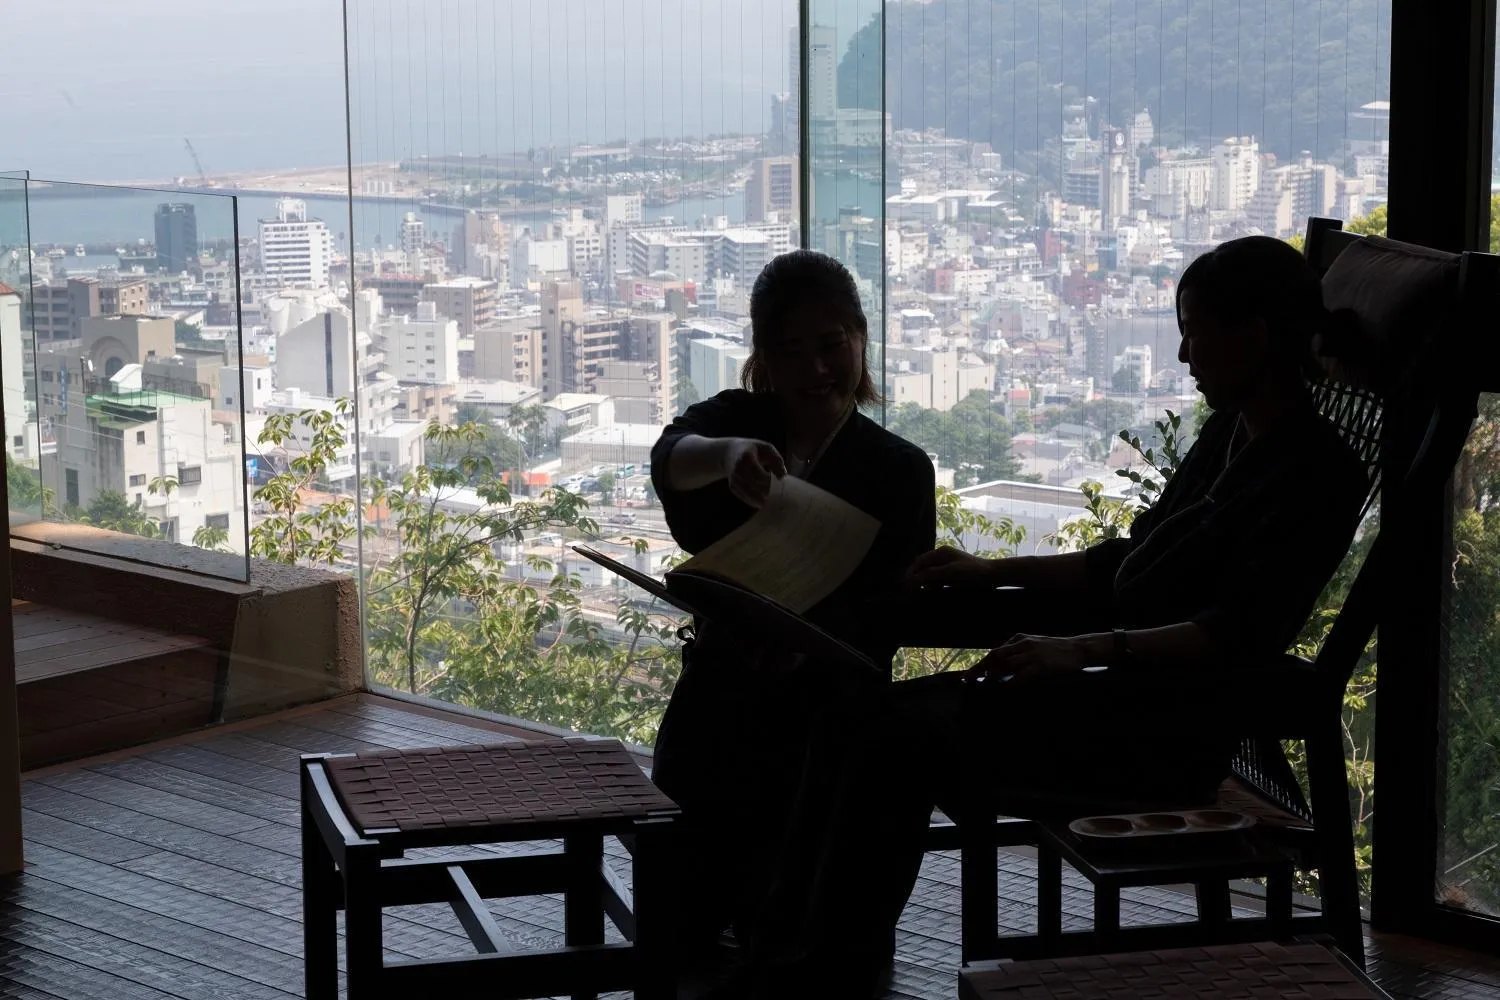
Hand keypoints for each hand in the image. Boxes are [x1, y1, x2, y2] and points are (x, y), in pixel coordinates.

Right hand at [723, 437, 785, 507]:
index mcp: (747, 457)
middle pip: (754, 485)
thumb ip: (776, 460)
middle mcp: (738, 469)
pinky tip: (763, 503)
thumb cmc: (753, 450)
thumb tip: (782, 476)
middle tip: (779, 497)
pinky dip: (754, 501)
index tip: (780, 484)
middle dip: (767, 492)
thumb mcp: (766, 448)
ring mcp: (734, 479)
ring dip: (761, 500)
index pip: (759, 474)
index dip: (770, 481)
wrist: (730, 452)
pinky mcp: (732, 487)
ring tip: (772, 503)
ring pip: (748, 493)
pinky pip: (744, 497)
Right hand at [906, 547, 1001, 588]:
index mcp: (940, 552)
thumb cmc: (972, 572)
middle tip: (910, 592)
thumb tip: (910, 580)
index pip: (919, 562)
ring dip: (925, 584)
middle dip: (916, 579)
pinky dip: (934, 586)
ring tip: (920, 594)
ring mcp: (949, 565)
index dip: (910, 573)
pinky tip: (934, 593)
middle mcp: (943, 556)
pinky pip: (939, 579)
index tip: (904, 586)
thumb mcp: (949, 573)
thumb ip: (930, 575)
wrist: (993, 575)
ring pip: (931, 574)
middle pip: (923, 568)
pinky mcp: (955, 574)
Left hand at [967, 634, 1100, 684]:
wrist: (1077, 649)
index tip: (969, 674)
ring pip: (1004, 665)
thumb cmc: (1055, 650)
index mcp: (1018, 639)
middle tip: (967, 680)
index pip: (995, 652)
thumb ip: (1018, 652)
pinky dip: (1009, 683)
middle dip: (979, 669)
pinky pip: (1020, 676)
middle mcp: (1021, 644)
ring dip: (992, 677)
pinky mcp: (1039, 665)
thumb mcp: (1033, 645)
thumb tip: (1001, 666)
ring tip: (983, 687)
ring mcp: (1030, 654)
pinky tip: (1003, 690)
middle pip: (994, 656)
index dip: (980, 663)